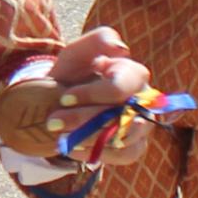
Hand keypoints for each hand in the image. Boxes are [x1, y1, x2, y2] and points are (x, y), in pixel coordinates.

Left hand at [0, 28, 157, 161]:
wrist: (61, 105)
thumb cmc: (73, 76)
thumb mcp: (76, 54)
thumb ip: (97, 41)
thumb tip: (121, 48)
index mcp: (133, 73)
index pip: (123, 86)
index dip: (94, 94)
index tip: (65, 98)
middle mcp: (145, 99)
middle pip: (124, 116)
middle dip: (84, 120)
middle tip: (53, 122)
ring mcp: (143, 125)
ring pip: (124, 138)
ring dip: (87, 138)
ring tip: (60, 136)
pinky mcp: (135, 146)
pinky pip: (124, 155)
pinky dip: (95, 153)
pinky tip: (72, 147)